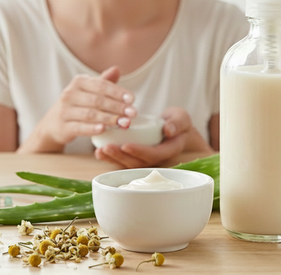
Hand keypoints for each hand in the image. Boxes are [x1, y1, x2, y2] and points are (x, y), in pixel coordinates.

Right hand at [17, 66, 135, 152]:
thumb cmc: (78, 104)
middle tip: (132, 114)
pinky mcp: (63, 126)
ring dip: (109, 119)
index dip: (118, 92)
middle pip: (97, 100)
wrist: (54, 123)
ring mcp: (65, 110)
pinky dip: (92, 128)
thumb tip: (117, 69)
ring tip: (124, 123)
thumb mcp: (89, 91)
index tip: (132, 99)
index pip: (101, 85)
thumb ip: (104, 82)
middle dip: (117, 107)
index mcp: (79, 82)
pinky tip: (104, 129)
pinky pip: (79, 127)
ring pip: (90, 114)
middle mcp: (70, 94)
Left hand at [94, 106, 212, 167]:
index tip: (126, 145)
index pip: (153, 154)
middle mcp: (154, 158)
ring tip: (99, 151)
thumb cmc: (178, 122)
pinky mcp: (136, 156)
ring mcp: (144, 159)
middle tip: (106, 148)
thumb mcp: (182, 118)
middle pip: (137, 162)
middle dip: (120, 156)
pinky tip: (98, 151)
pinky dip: (110, 157)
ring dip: (112, 158)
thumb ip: (177, 123)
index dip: (139, 151)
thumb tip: (168, 130)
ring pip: (127, 163)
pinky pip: (122, 159)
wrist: (176, 129)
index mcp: (168, 150)